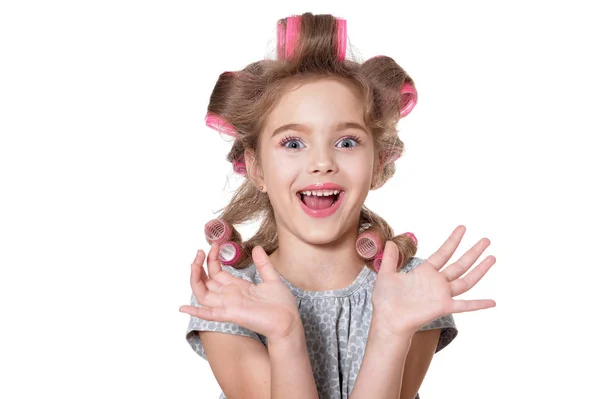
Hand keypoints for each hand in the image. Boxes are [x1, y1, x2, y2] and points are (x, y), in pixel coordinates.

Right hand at [179, 243, 301, 341]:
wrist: (289, 322)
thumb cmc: (282, 305)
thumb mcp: (272, 279)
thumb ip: (263, 264)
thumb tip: (256, 247)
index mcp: (237, 287)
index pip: (216, 272)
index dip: (212, 259)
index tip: (214, 244)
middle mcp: (230, 296)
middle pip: (206, 281)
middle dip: (199, 266)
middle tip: (200, 251)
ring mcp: (228, 305)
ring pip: (203, 294)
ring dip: (195, 279)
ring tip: (194, 263)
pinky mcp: (231, 315)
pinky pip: (209, 314)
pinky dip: (196, 312)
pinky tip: (183, 308)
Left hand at [371, 225, 495, 336]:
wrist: (387, 319)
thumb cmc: (385, 300)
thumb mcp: (386, 274)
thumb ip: (390, 258)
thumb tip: (390, 242)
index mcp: (425, 272)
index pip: (443, 253)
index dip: (453, 241)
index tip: (462, 228)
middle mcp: (437, 282)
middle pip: (460, 264)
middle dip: (473, 252)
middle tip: (486, 240)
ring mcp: (442, 295)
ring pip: (466, 280)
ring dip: (480, 270)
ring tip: (492, 257)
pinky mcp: (443, 307)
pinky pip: (464, 305)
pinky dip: (478, 304)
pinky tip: (493, 302)